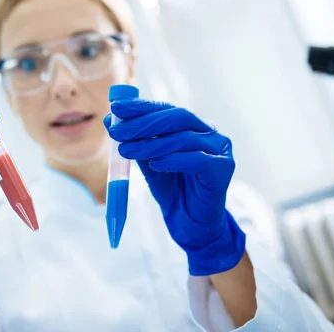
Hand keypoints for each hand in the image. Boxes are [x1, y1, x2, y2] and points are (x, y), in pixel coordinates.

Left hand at [104, 99, 245, 275]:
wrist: (192, 225)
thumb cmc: (174, 192)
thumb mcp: (149, 164)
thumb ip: (135, 142)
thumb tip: (110, 121)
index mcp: (194, 126)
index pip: (167, 109)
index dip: (142, 107)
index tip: (116, 107)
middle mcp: (210, 133)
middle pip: (177, 117)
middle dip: (144, 122)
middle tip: (117, 131)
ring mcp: (220, 149)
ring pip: (184, 138)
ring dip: (151, 144)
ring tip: (126, 150)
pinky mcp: (223, 169)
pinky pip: (197, 159)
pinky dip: (173, 160)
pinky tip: (155, 164)